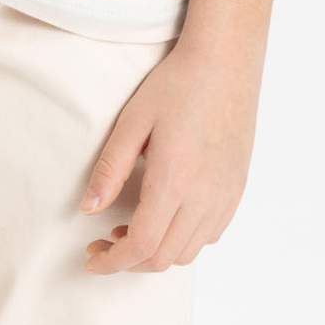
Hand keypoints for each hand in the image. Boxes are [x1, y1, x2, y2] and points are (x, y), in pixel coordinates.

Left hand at [79, 37, 261, 274]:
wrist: (225, 63)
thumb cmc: (176, 85)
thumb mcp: (133, 121)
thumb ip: (110, 169)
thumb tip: (88, 208)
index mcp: (174, 181)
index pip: (142, 246)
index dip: (113, 261)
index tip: (91, 258)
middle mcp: (204, 198)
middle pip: (164, 257)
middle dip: (129, 261)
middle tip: (103, 241)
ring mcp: (225, 196)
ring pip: (188, 252)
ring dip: (156, 252)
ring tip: (130, 228)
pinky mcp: (236, 189)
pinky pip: (209, 234)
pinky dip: (183, 240)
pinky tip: (165, 215)